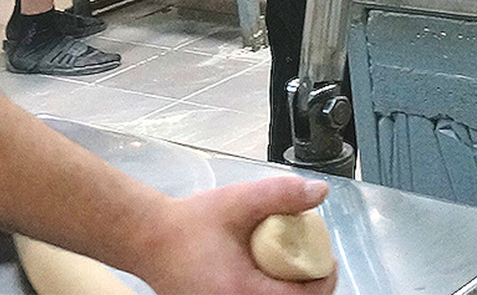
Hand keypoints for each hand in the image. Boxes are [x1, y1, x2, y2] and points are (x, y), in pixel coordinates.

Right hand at [132, 176, 336, 294]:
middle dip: (310, 289)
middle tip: (315, 264)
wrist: (148, 239)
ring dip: (291, 293)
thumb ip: (280, 194)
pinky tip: (274, 278)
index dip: (323, 280)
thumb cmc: (187, 224)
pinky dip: (271, 294)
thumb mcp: (238, 201)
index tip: (328, 261)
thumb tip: (319, 193)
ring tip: (296, 269)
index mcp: (242, 292)